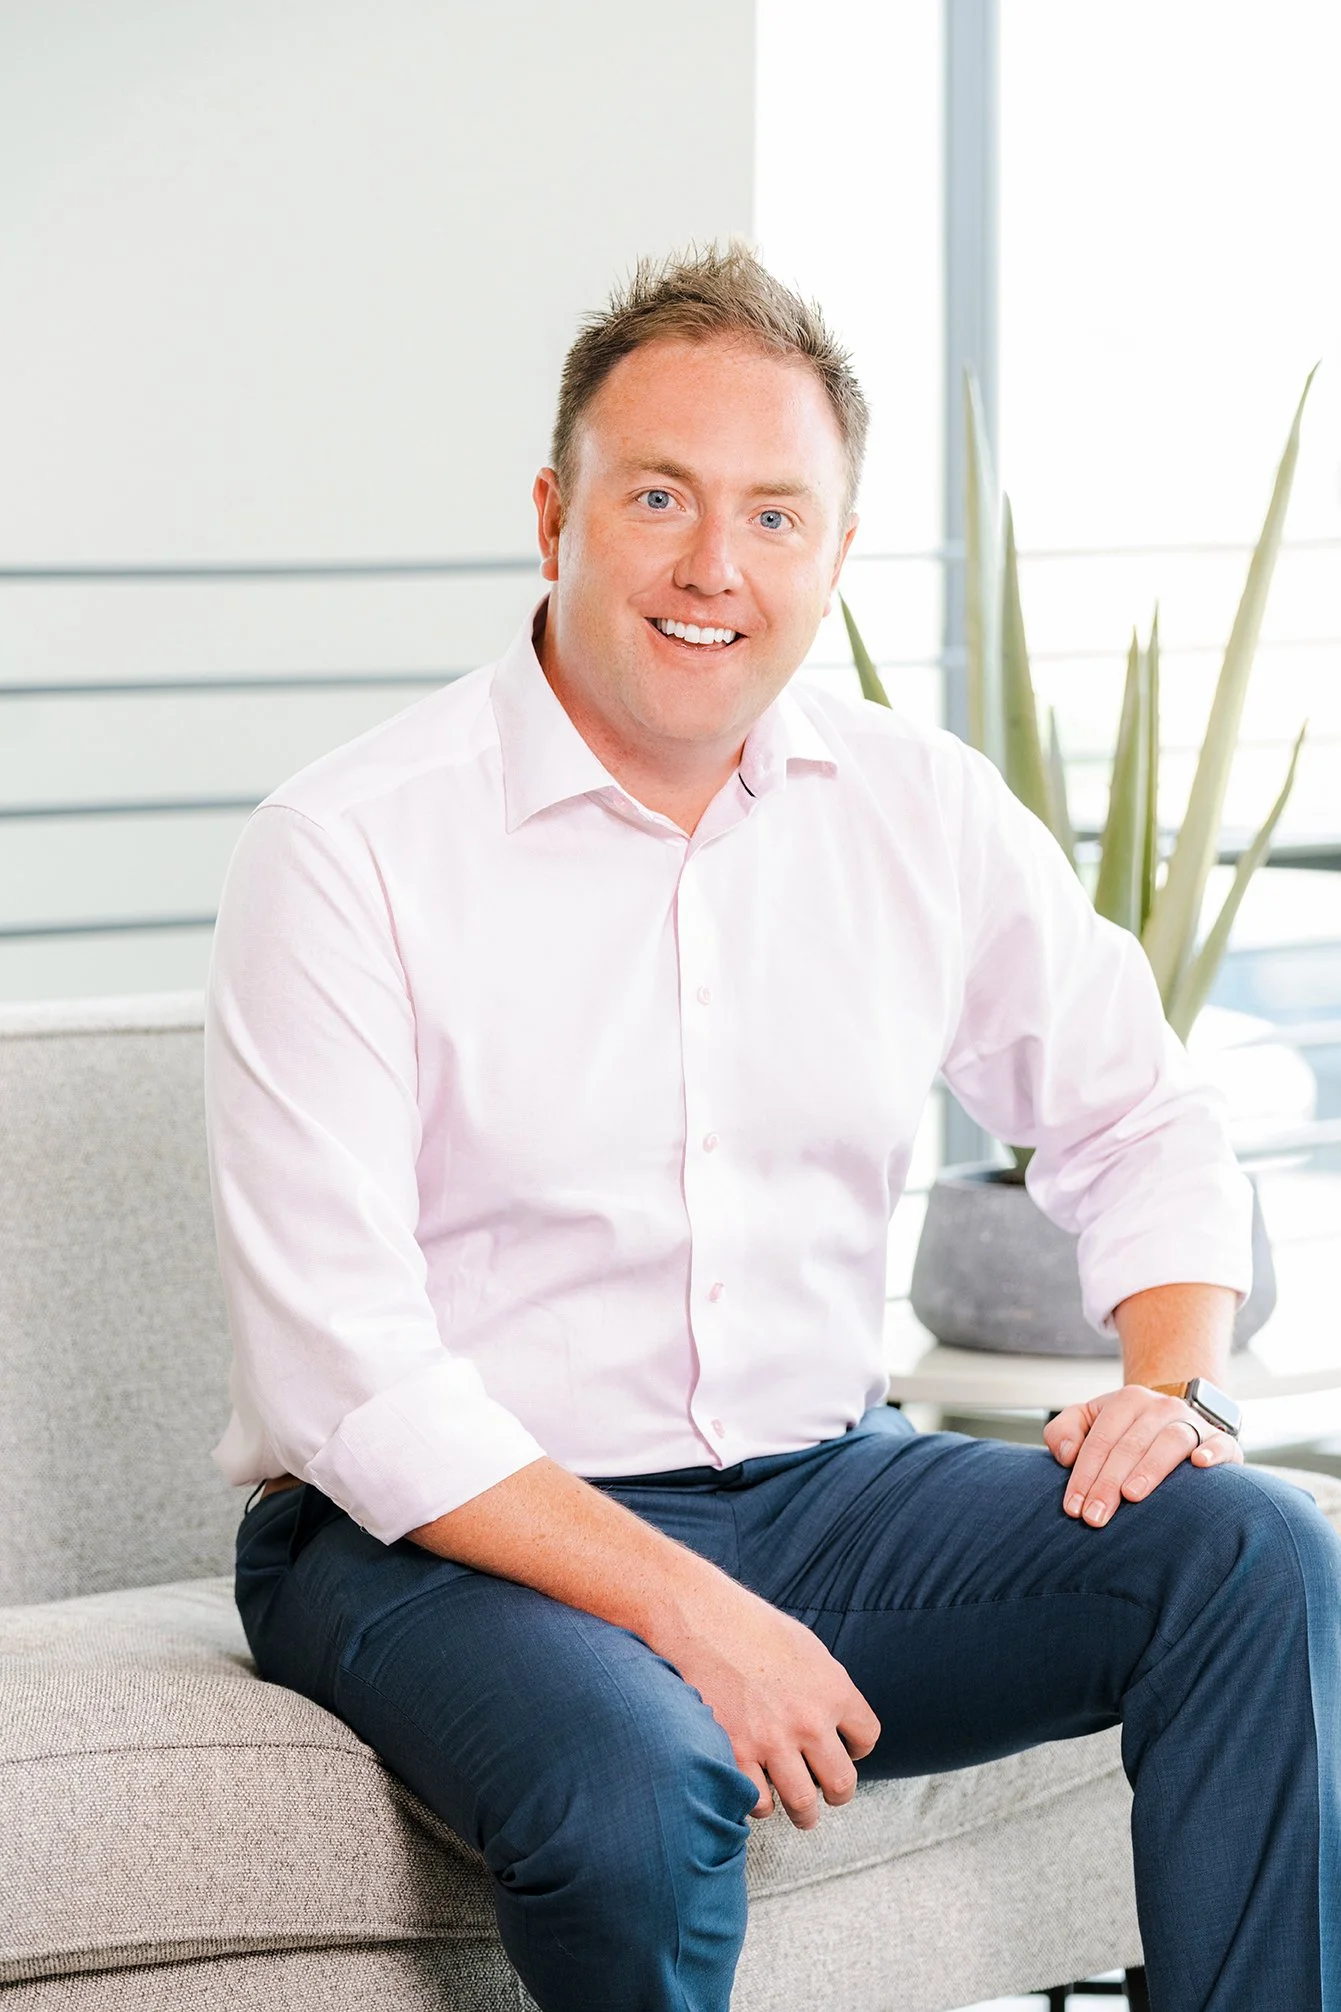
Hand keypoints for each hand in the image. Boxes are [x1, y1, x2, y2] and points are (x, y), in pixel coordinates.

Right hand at [652, 1578, 879, 1828]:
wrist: (700, 1619)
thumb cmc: (751, 1626)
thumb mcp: (806, 1647)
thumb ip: (827, 1686)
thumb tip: (838, 1719)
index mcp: (833, 1690)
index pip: (867, 1738)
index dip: (857, 1748)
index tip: (846, 1750)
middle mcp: (809, 1721)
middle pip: (841, 1783)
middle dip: (837, 1793)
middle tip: (828, 1793)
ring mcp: (771, 1742)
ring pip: (804, 1805)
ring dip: (804, 1812)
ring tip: (799, 1810)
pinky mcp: (735, 1754)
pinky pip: (759, 1803)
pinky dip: (759, 1803)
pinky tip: (757, 1790)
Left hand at [1044, 1382, 1243, 1527]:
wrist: (1174, 1419)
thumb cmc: (1124, 1430)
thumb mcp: (1089, 1422)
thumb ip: (1064, 1431)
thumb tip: (1067, 1454)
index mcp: (1127, 1401)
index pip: (1100, 1440)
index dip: (1083, 1474)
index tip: (1073, 1508)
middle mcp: (1161, 1407)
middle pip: (1130, 1445)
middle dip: (1108, 1483)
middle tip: (1095, 1517)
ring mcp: (1193, 1422)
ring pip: (1170, 1441)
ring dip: (1150, 1468)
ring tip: (1131, 1495)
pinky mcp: (1221, 1441)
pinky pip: (1219, 1443)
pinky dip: (1211, 1452)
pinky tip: (1199, 1465)